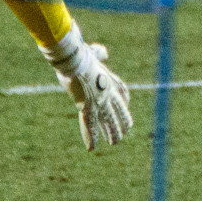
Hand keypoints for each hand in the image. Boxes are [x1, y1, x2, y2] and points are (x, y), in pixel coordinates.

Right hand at [41, 27, 132, 151]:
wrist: (75, 60)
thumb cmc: (80, 55)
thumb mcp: (92, 53)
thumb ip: (98, 53)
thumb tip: (103, 52)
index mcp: (110, 80)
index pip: (123, 93)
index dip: (125, 102)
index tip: (127, 106)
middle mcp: (108, 93)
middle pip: (118, 110)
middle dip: (122, 121)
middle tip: (125, 131)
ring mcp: (99, 102)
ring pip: (108, 121)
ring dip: (111, 133)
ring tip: (115, 142)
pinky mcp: (87, 108)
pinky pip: (89, 126)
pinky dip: (90, 137)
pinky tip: (91, 148)